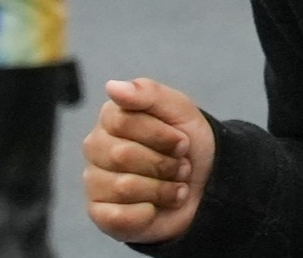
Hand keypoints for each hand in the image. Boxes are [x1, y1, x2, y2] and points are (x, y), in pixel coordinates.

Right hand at [82, 78, 212, 244]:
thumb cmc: (187, 144)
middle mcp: (96, 149)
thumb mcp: (180, 110)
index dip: (162, 135)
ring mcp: (95, 182)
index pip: (122, 121)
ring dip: (163, 188)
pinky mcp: (101, 214)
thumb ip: (148, 93)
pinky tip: (157, 207)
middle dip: (165, 163)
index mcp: (111, 120)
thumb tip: (112, 86)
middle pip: (122, 155)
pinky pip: (118, 216)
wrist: (207, 182)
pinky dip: (149, 212)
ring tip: (175, 185)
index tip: (182, 142)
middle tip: (181, 166)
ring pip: (123, 186)